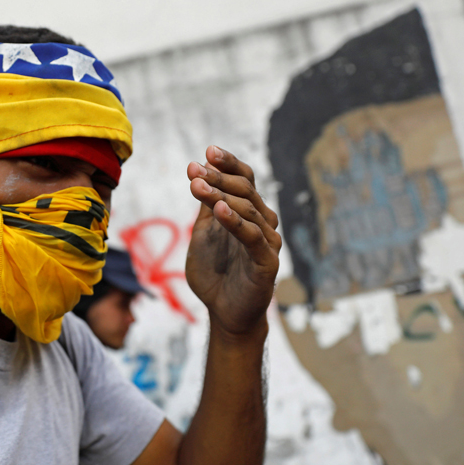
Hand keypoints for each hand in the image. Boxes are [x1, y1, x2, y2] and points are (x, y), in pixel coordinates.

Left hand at [185, 146, 280, 337]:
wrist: (224, 313)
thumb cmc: (216, 274)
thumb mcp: (204, 235)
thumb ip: (206, 208)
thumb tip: (198, 173)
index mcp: (248, 213)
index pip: (245, 179)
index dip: (229, 164)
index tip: (207, 152)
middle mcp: (263, 223)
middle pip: (246, 190)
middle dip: (219, 177)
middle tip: (196, 169)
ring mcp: (267, 241)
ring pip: (247, 210)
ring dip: (220, 195)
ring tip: (197, 186)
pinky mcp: (266, 262)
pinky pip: (252, 237)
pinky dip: (235, 221)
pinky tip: (218, 210)